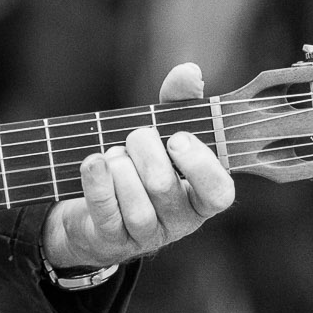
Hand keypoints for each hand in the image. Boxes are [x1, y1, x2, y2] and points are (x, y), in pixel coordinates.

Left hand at [41, 62, 236, 270]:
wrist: (94, 209)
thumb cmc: (139, 165)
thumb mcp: (161, 132)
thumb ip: (178, 103)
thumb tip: (189, 71)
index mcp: (201, 196)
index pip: (219, 192)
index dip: (200, 165)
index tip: (177, 138)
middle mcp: (180, 221)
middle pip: (165, 187)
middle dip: (144, 151)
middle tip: (135, 138)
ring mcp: (147, 235)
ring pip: (137, 205)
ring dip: (120, 168)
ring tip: (115, 156)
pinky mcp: (113, 240)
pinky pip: (107, 211)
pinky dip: (98, 182)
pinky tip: (94, 161)